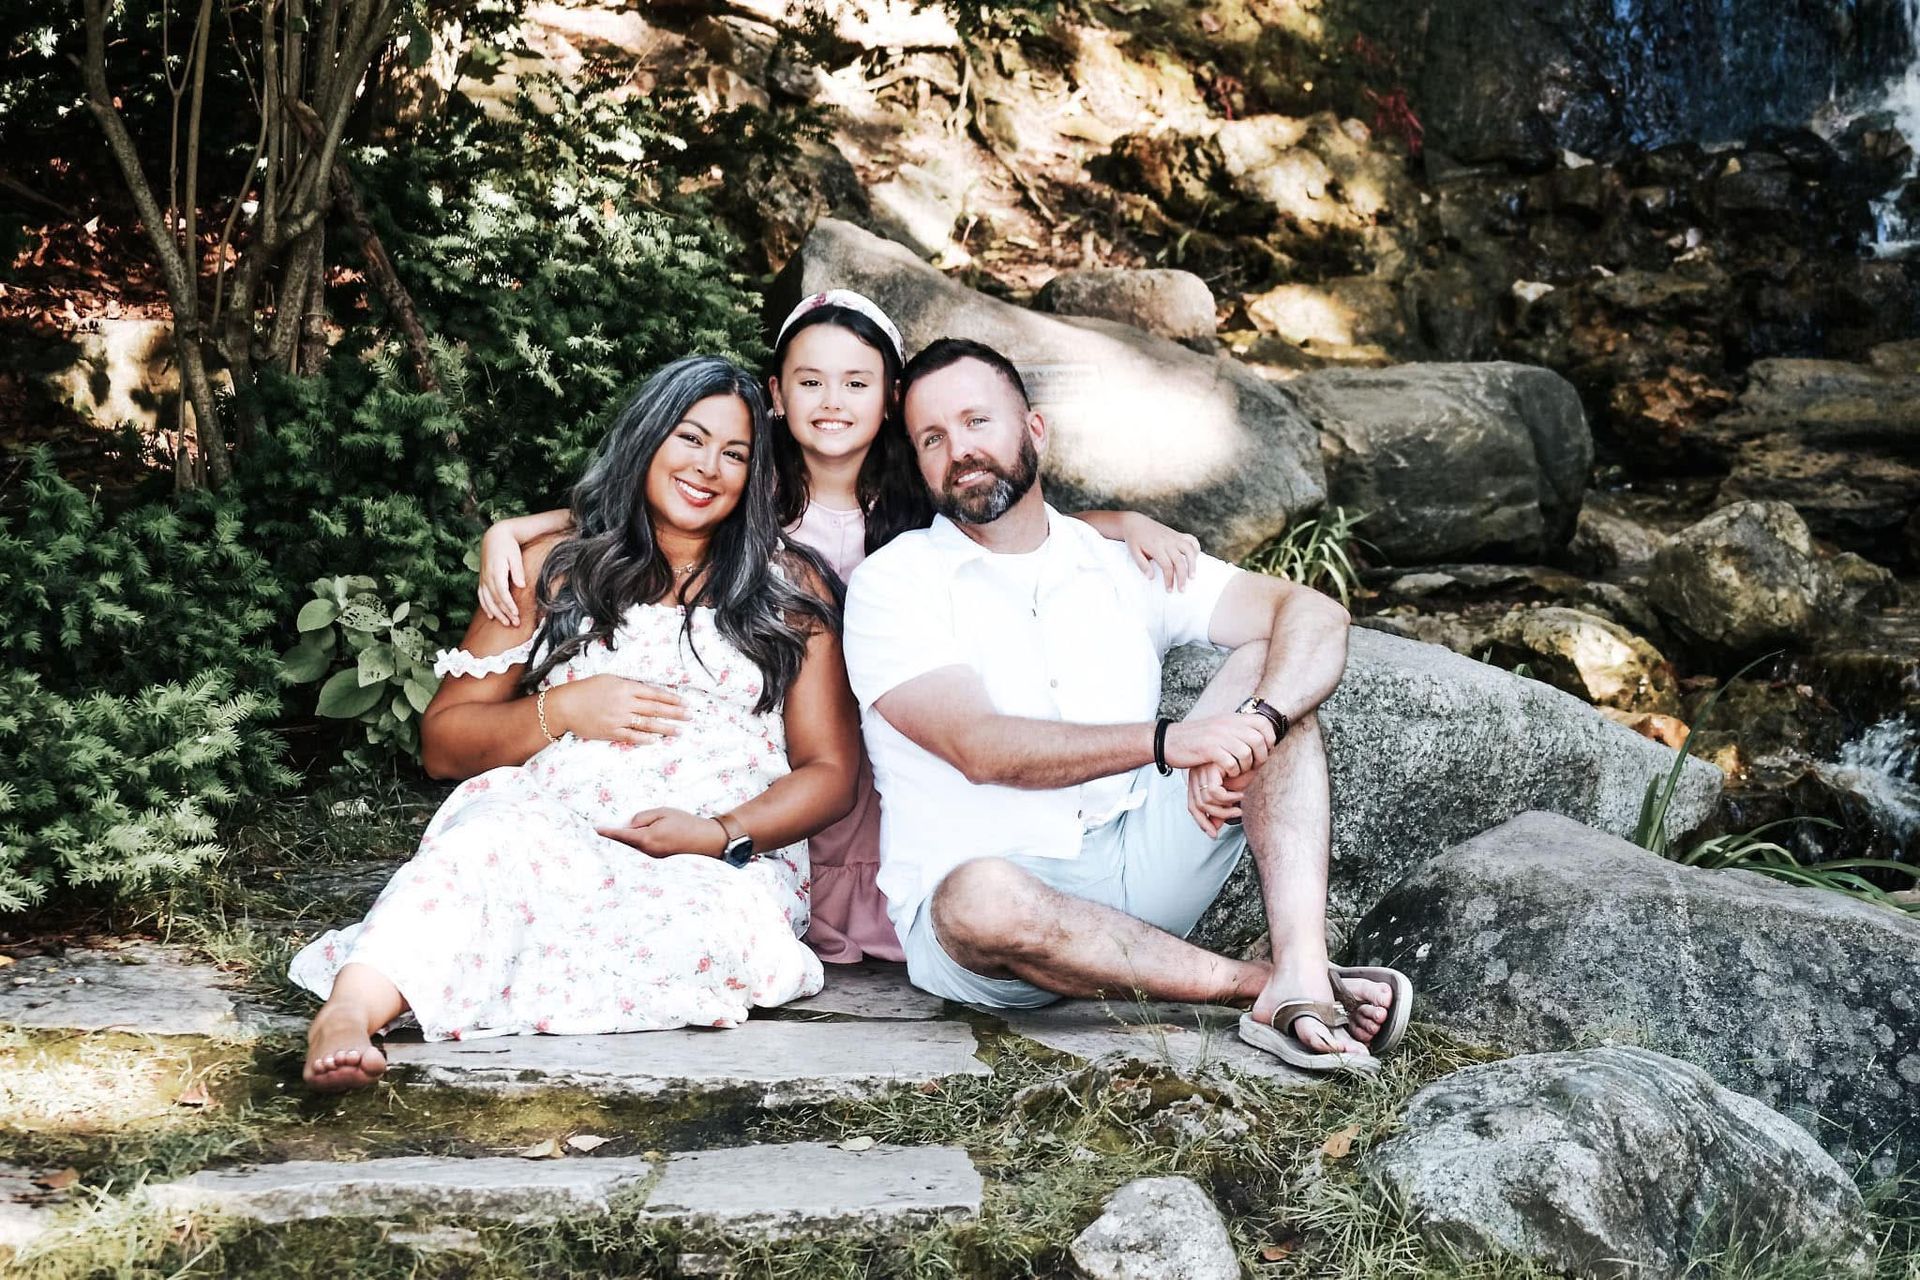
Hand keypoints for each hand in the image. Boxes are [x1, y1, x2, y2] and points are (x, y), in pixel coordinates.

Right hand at [478, 522, 528, 625]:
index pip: (502, 593)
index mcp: (496, 572)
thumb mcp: (515, 556)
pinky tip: (491, 616)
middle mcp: (487, 577)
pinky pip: (481, 596)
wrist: (495, 536)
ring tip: (505, 623)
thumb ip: (517, 571)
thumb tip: (521, 586)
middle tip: (515, 624)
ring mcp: (483, 579)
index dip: (508, 605)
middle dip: (505, 613)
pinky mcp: (482, 579)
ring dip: (496, 613)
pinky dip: (486, 607)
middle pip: (495, 600)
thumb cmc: (508, 546)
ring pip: (487, 600)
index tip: (516, 614)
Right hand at [543, 675, 687, 744]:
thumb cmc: (586, 690)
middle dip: (675, 713)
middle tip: (690, 716)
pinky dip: (644, 739)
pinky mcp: (611, 732)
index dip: (671, 699)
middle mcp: (625, 702)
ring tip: (679, 731)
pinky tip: (656, 740)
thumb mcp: (609, 680)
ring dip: (665, 728)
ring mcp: (619, 718)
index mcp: (626, 687)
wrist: (565, 705)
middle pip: (656, 708)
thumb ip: (629, 685)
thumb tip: (647, 691)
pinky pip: (631, 736)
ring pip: (647, 724)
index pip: (654, 693)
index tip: (685, 703)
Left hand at [597, 808, 725, 856]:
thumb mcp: (663, 812)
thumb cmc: (685, 823)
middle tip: (607, 828)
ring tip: (630, 829)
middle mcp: (647, 850)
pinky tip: (645, 834)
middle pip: (627, 841)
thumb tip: (630, 824)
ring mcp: (653, 856)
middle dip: (618, 834)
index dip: (608, 832)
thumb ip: (642, 817)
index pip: (622, 835)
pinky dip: (639, 841)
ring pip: (635, 845)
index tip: (596, 829)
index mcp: (647, 838)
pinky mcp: (659, 857)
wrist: (705, 840)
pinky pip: (644, 848)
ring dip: (630, 837)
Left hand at [1122, 514, 1201, 591]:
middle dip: (1182, 577)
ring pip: (1189, 550)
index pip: (1167, 566)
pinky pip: (1191, 539)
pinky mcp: (1177, 534)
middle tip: (1182, 590)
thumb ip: (1142, 565)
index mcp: (1157, 547)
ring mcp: (1174, 537)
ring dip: (1193, 564)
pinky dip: (1196, 548)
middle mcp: (1168, 541)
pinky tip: (1195, 558)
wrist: (1135, 523)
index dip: (1169, 579)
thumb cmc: (1134, 540)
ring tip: (1192, 577)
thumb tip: (1151, 577)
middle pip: (1179, 561)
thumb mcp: (1134, 552)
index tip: (1169, 590)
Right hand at [1162, 713, 1274, 775]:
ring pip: (1246, 753)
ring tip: (1239, 770)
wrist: (1169, 740)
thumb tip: (1259, 735)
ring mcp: (1218, 736)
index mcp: (1232, 718)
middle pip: (1258, 740)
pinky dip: (1233, 771)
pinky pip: (1231, 762)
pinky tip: (1228, 773)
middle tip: (1254, 766)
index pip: (1263, 723)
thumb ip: (1237, 728)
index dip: (1270, 738)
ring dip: (1246, 766)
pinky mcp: (1208, 749)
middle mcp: (1227, 724)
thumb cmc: (1196, 738)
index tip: (1265, 750)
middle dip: (1261, 757)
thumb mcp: (1219, 726)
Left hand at [1186, 761, 1244, 836]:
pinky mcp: (1211, 767)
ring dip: (1226, 808)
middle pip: (1197, 806)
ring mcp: (1202, 771)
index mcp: (1198, 780)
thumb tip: (1214, 828)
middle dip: (1218, 816)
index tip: (1213, 834)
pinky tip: (1240, 794)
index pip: (1193, 806)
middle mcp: (1196, 775)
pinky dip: (1229, 798)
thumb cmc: (1245, 770)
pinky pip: (1215, 792)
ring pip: (1206, 801)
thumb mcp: (1232, 793)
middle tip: (1237, 813)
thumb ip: (1221, 808)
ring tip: (1241, 803)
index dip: (1202, 822)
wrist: (1254, 751)